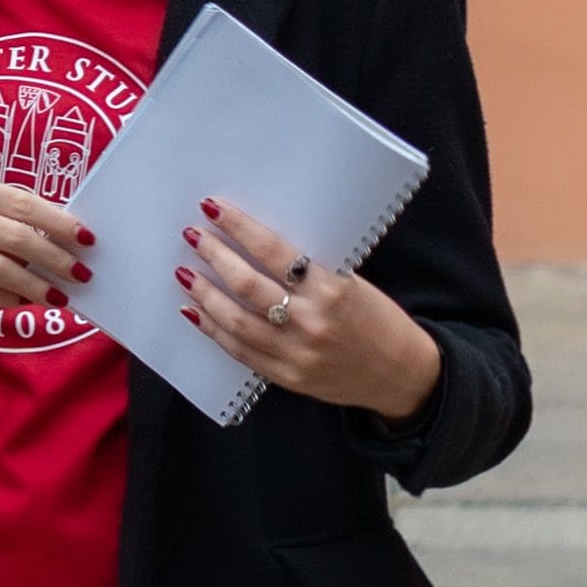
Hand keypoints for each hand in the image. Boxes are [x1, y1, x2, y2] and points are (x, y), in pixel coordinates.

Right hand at [0, 168, 93, 308]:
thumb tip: (45, 233)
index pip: (20, 201)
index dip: (57, 221)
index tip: (85, 237)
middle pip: (13, 237)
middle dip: (53, 258)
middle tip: (79, 273)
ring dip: (32, 285)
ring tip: (56, 296)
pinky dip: (0, 299)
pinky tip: (19, 302)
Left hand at [175, 196, 441, 419]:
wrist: (400, 375)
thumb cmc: (377, 319)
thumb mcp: (352, 284)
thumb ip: (309, 270)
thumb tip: (257, 242)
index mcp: (331, 290)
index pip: (274, 251)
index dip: (241, 228)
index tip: (214, 208)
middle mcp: (311, 321)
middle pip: (248, 284)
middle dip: (215, 255)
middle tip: (192, 235)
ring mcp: (296, 353)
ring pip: (236, 320)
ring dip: (205, 294)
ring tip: (185, 272)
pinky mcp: (287, 377)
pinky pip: (240, 351)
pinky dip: (214, 331)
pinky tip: (195, 312)